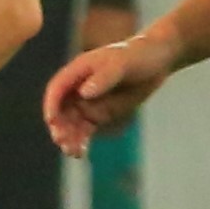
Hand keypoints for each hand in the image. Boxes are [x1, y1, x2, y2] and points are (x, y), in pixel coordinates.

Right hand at [43, 30, 175, 156]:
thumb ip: (103, 77)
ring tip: (74, 152)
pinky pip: (85, 130)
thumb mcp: (122, 63)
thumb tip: (84, 93)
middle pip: (61, 110)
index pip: (57, 88)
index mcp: (78, 70)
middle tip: (64, 141)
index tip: (52, 120)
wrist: (157, 61)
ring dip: (69, 138)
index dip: (51, 104)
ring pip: (71, 124)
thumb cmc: (138, 55)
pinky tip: (81, 153)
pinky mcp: (100, 114)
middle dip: (59, 126)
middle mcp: (78, 87)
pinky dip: (81, 141)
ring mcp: (89, 102)